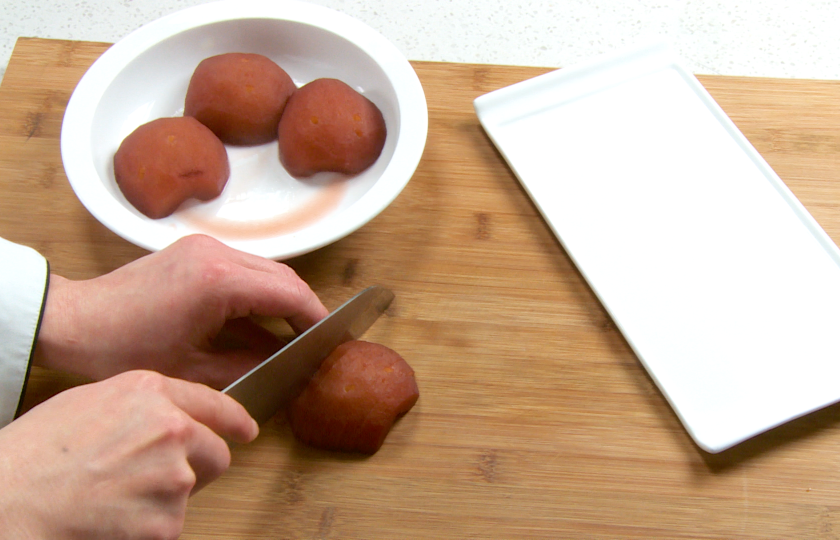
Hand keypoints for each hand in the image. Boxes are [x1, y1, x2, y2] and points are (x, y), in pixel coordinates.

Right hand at [0, 370, 257, 538]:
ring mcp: (173, 475)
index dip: (236, 420)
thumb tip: (170, 414)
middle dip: (197, 466)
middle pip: (216, 454)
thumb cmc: (36, 453)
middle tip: (152, 477)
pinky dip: (149, 528)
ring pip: (191, 492)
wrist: (10, 500)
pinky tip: (113, 517)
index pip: (215, 403)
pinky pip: (170, 525)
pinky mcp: (167, 521)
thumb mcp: (90, 401)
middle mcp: (172, 428)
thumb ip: (142, 402)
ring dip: (165, 498)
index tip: (247, 429)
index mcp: (151, 393)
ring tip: (116, 496)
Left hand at [33, 234, 328, 388]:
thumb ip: (249, 364)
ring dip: (283, 298)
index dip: (316, 319)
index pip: (290, 294)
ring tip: (291, 333)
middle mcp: (217, 253)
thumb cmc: (125, 348)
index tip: (331, 341)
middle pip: (284, 277)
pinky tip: (260, 318)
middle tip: (316, 341)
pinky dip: (260, 290)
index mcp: (219, 281)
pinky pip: (245, 267)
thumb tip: (287, 364)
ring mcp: (205, 247)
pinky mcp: (194, 251)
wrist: (74, 321)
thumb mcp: (194, 370)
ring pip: (267, 269)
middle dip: (305, 308)